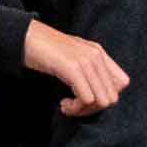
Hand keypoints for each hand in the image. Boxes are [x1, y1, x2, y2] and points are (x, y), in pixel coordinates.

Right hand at [16, 21, 131, 114]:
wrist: (25, 36)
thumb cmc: (45, 50)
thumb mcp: (73, 56)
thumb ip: (89, 69)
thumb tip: (97, 95)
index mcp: (98, 53)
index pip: (121, 84)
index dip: (106, 97)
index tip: (86, 99)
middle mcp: (96, 56)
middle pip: (112, 97)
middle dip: (93, 109)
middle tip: (74, 106)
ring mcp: (86, 61)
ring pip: (101, 101)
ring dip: (83, 110)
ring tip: (67, 106)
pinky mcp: (73, 68)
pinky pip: (86, 99)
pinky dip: (74, 108)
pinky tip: (62, 104)